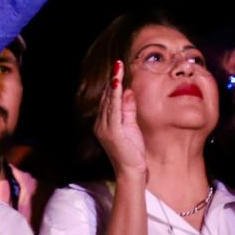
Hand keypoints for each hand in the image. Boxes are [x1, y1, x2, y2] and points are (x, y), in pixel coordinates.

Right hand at [94, 62, 146, 177]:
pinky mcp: (111, 131)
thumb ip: (129, 108)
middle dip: (112, 79)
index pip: (109, 99)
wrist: (131, 172)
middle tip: (117, 63)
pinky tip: (117, 84)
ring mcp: (104, 127)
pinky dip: (114, 95)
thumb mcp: (132, 126)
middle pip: (107, 97)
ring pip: (109, 100)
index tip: (118, 69)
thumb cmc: (133, 152)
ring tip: (117, 68)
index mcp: (105, 122)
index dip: (113, 84)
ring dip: (113, 83)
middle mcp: (101, 124)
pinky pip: (113, 109)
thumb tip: (128, 90)